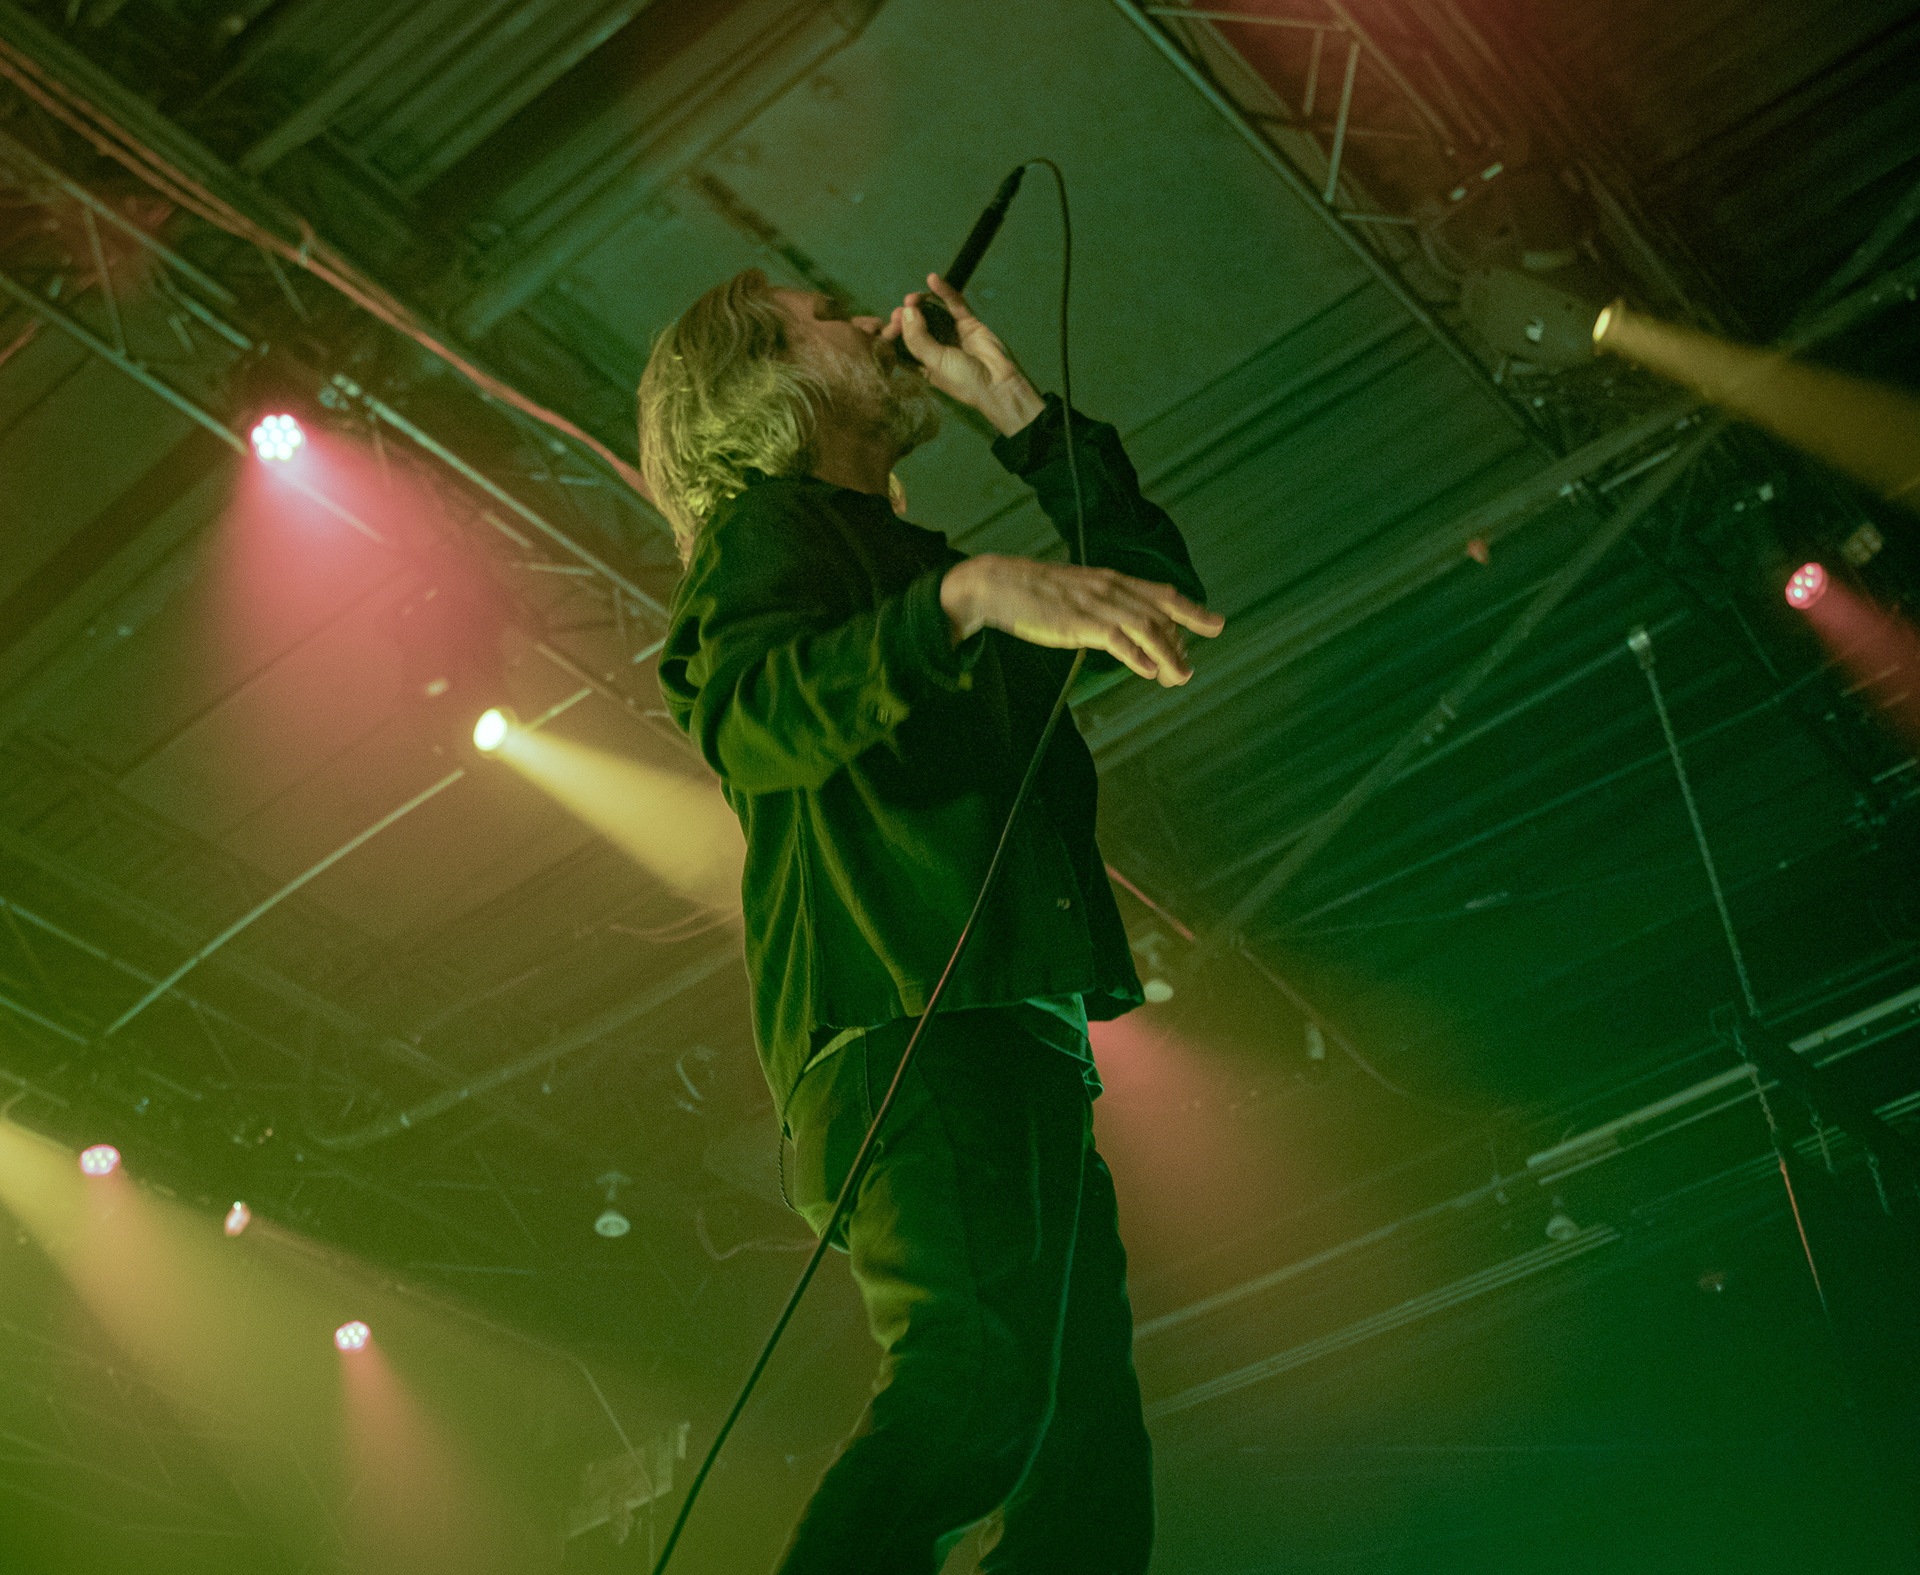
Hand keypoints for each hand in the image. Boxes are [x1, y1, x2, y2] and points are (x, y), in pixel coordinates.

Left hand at [888, 274, 1044, 436]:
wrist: (998, 384)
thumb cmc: (964, 381)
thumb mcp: (933, 362)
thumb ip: (918, 337)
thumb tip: (907, 310)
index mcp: (923, 364)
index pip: (903, 343)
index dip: (896, 330)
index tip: (892, 320)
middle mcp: (935, 348)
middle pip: (916, 325)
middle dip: (908, 315)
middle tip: (904, 306)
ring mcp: (951, 334)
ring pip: (932, 312)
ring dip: (921, 302)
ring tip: (913, 297)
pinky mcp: (967, 323)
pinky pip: (952, 304)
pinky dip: (943, 291)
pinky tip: (933, 280)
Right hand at [941, 555, 1224, 685]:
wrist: (997, 584)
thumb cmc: (1033, 593)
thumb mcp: (1077, 593)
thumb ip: (1103, 606)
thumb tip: (1122, 628)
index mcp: (1112, 580)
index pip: (1163, 594)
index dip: (1193, 610)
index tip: (1217, 625)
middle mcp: (1111, 589)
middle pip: (1161, 615)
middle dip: (1180, 644)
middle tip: (1187, 672)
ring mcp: (1095, 604)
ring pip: (1146, 629)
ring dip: (1167, 656)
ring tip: (1178, 678)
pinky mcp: (1078, 622)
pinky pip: (1116, 639)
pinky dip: (1137, 656)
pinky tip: (1149, 671)